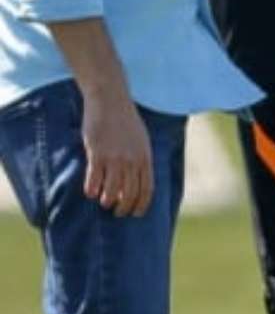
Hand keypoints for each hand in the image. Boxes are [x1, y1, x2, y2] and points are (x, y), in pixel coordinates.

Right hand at [81, 87, 153, 217]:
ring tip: (103, 201)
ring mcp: (115, 158)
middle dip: (123, 207)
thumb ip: (140, 159)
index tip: (135, 213)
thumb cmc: (125, 120)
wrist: (109, 99)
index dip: (140, 205)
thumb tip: (137, 180)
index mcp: (145, 157)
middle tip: (116, 211)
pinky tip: (89, 192)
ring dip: (107, 200)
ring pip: (111, 191)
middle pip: (130, 194)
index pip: (147, 190)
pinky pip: (94, 180)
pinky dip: (92, 189)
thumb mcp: (141, 139)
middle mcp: (132, 160)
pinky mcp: (97, 153)